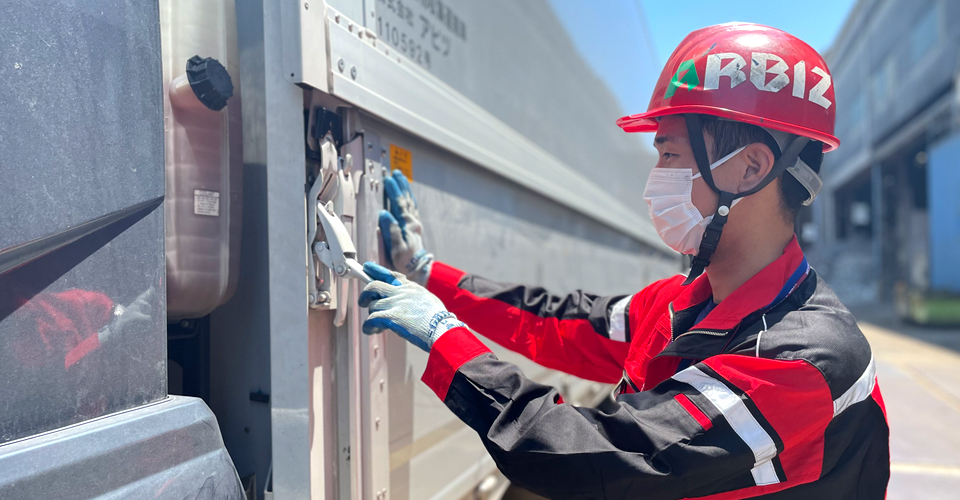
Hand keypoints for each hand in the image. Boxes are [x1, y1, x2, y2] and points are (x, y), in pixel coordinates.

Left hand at [358, 262, 463, 351]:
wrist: (441, 328)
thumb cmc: (437, 317)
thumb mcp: (426, 298)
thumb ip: (413, 295)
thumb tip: (406, 300)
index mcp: (410, 287)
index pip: (390, 274)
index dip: (376, 270)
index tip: (367, 267)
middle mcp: (400, 292)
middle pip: (373, 286)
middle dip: (365, 294)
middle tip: (363, 302)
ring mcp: (395, 304)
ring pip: (372, 306)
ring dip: (371, 316)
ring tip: (376, 325)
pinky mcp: (391, 317)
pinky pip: (371, 319)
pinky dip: (368, 326)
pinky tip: (372, 330)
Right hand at [380, 170, 432, 284]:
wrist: (416, 272)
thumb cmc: (404, 263)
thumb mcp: (396, 249)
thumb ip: (391, 231)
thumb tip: (385, 214)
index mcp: (408, 226)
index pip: (400, 205)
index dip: (394, 192)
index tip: (389, 180)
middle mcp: (413, 223)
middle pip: (406, 200)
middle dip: (401, 186)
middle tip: (396, 173)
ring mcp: (414, 225)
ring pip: (410, 203)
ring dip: (405, 190)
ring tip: (401, 178)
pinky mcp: (414, 228)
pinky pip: (412, 209)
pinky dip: (408, 199)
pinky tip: (406, 196)